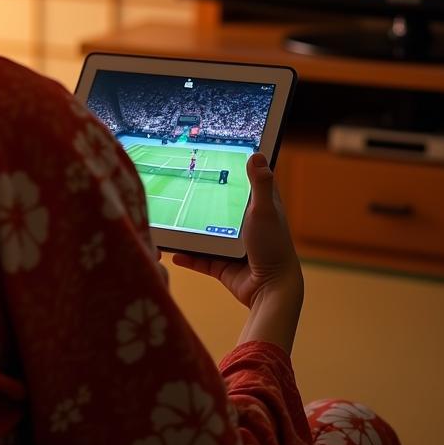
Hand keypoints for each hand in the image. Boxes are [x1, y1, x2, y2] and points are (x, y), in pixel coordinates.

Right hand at [171, 153, 301, 309]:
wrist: (269, 289)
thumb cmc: (272, 246)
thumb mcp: (264, 210)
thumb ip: (260, 184)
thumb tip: (256, 154)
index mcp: (260, 209)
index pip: (250, 184)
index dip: (240, 170)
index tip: (220, 157)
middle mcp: (246, 226)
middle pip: (223, 208)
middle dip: (205, 199)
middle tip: (182, 184)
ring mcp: (233, 246)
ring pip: (207, 233)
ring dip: (191, 230)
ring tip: (171, 219)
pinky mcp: (223, 265)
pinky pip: (200, 258)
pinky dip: (187, 256)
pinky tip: (172, 252)